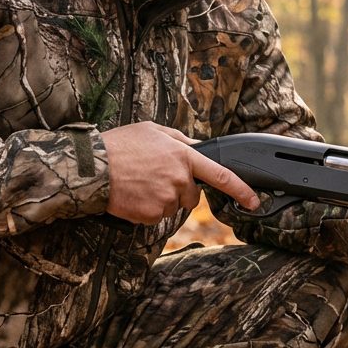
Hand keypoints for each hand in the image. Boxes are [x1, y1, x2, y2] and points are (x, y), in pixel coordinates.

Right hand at [100, 122, 260, 224]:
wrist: (93, 168)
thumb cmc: (120, 145)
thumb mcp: (153, 130)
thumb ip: (179, 140)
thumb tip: (197, 147)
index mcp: (183, 156)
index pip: (222, 175)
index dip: (242, 190)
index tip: (254, 201)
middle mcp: (180, 179)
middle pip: (192, 196)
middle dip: (179, 190)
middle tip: (153, 177)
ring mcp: (167, 199)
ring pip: (173, 206)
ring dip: (161, 199)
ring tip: (139, 183)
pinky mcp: (153, 215)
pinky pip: (157, 216)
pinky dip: (147, 209)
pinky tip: (133, 195)